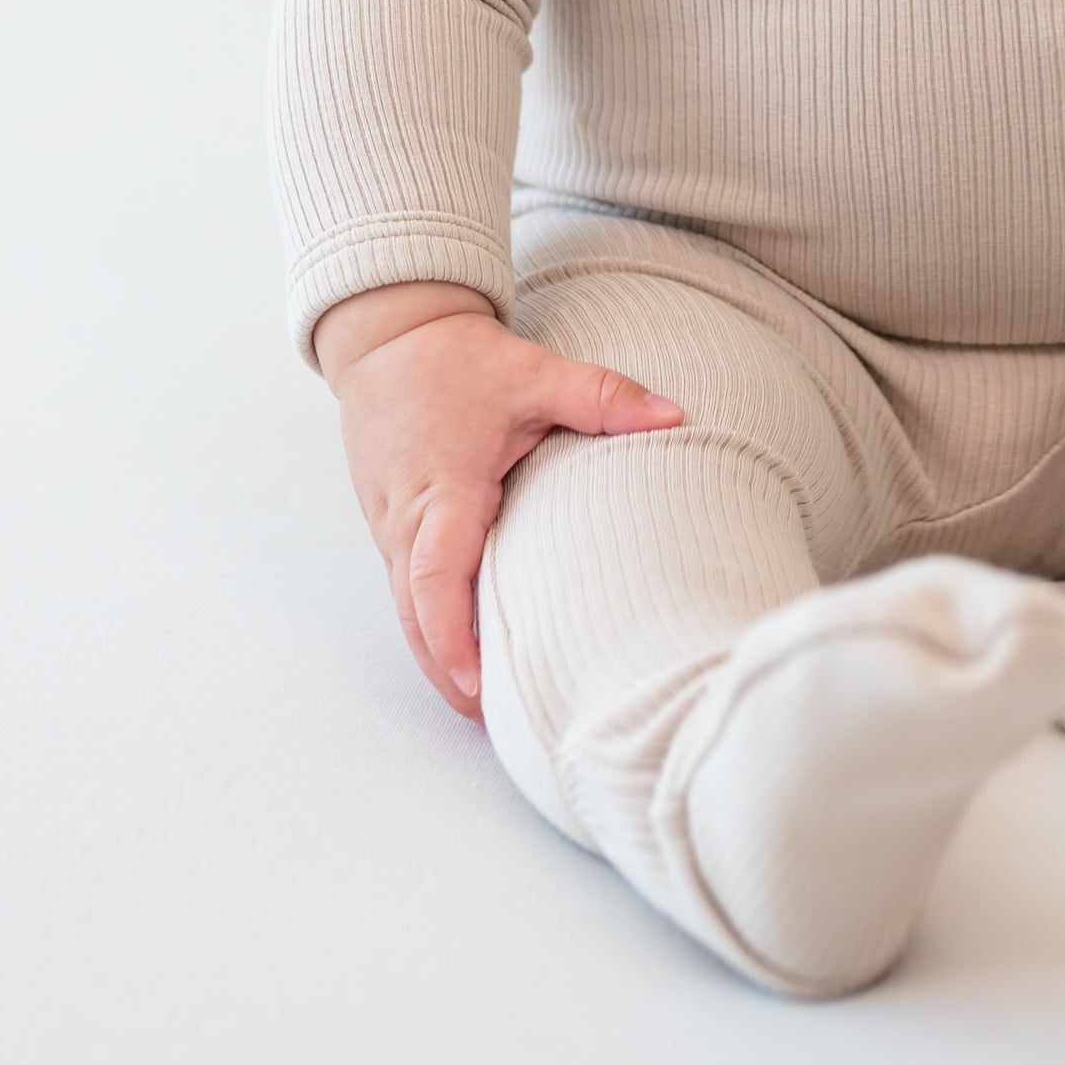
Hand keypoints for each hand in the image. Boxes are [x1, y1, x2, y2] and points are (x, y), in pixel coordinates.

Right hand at [315, 282, 682, 718]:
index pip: (435, 574)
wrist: (390, 338)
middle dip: (447, 674)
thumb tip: (675, 414)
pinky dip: (430, 628)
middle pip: (414, 616)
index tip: (476, 685)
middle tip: (495, 726)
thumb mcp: (534, 372)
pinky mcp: (389, 528)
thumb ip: (602, 397)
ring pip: (406, 610)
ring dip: (438, 659)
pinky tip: (467, 657)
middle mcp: (406, 519)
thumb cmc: (459, 362)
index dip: (451, 635)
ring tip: (487, 711)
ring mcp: (390, 528)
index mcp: (442, 488)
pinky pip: (405, 591)